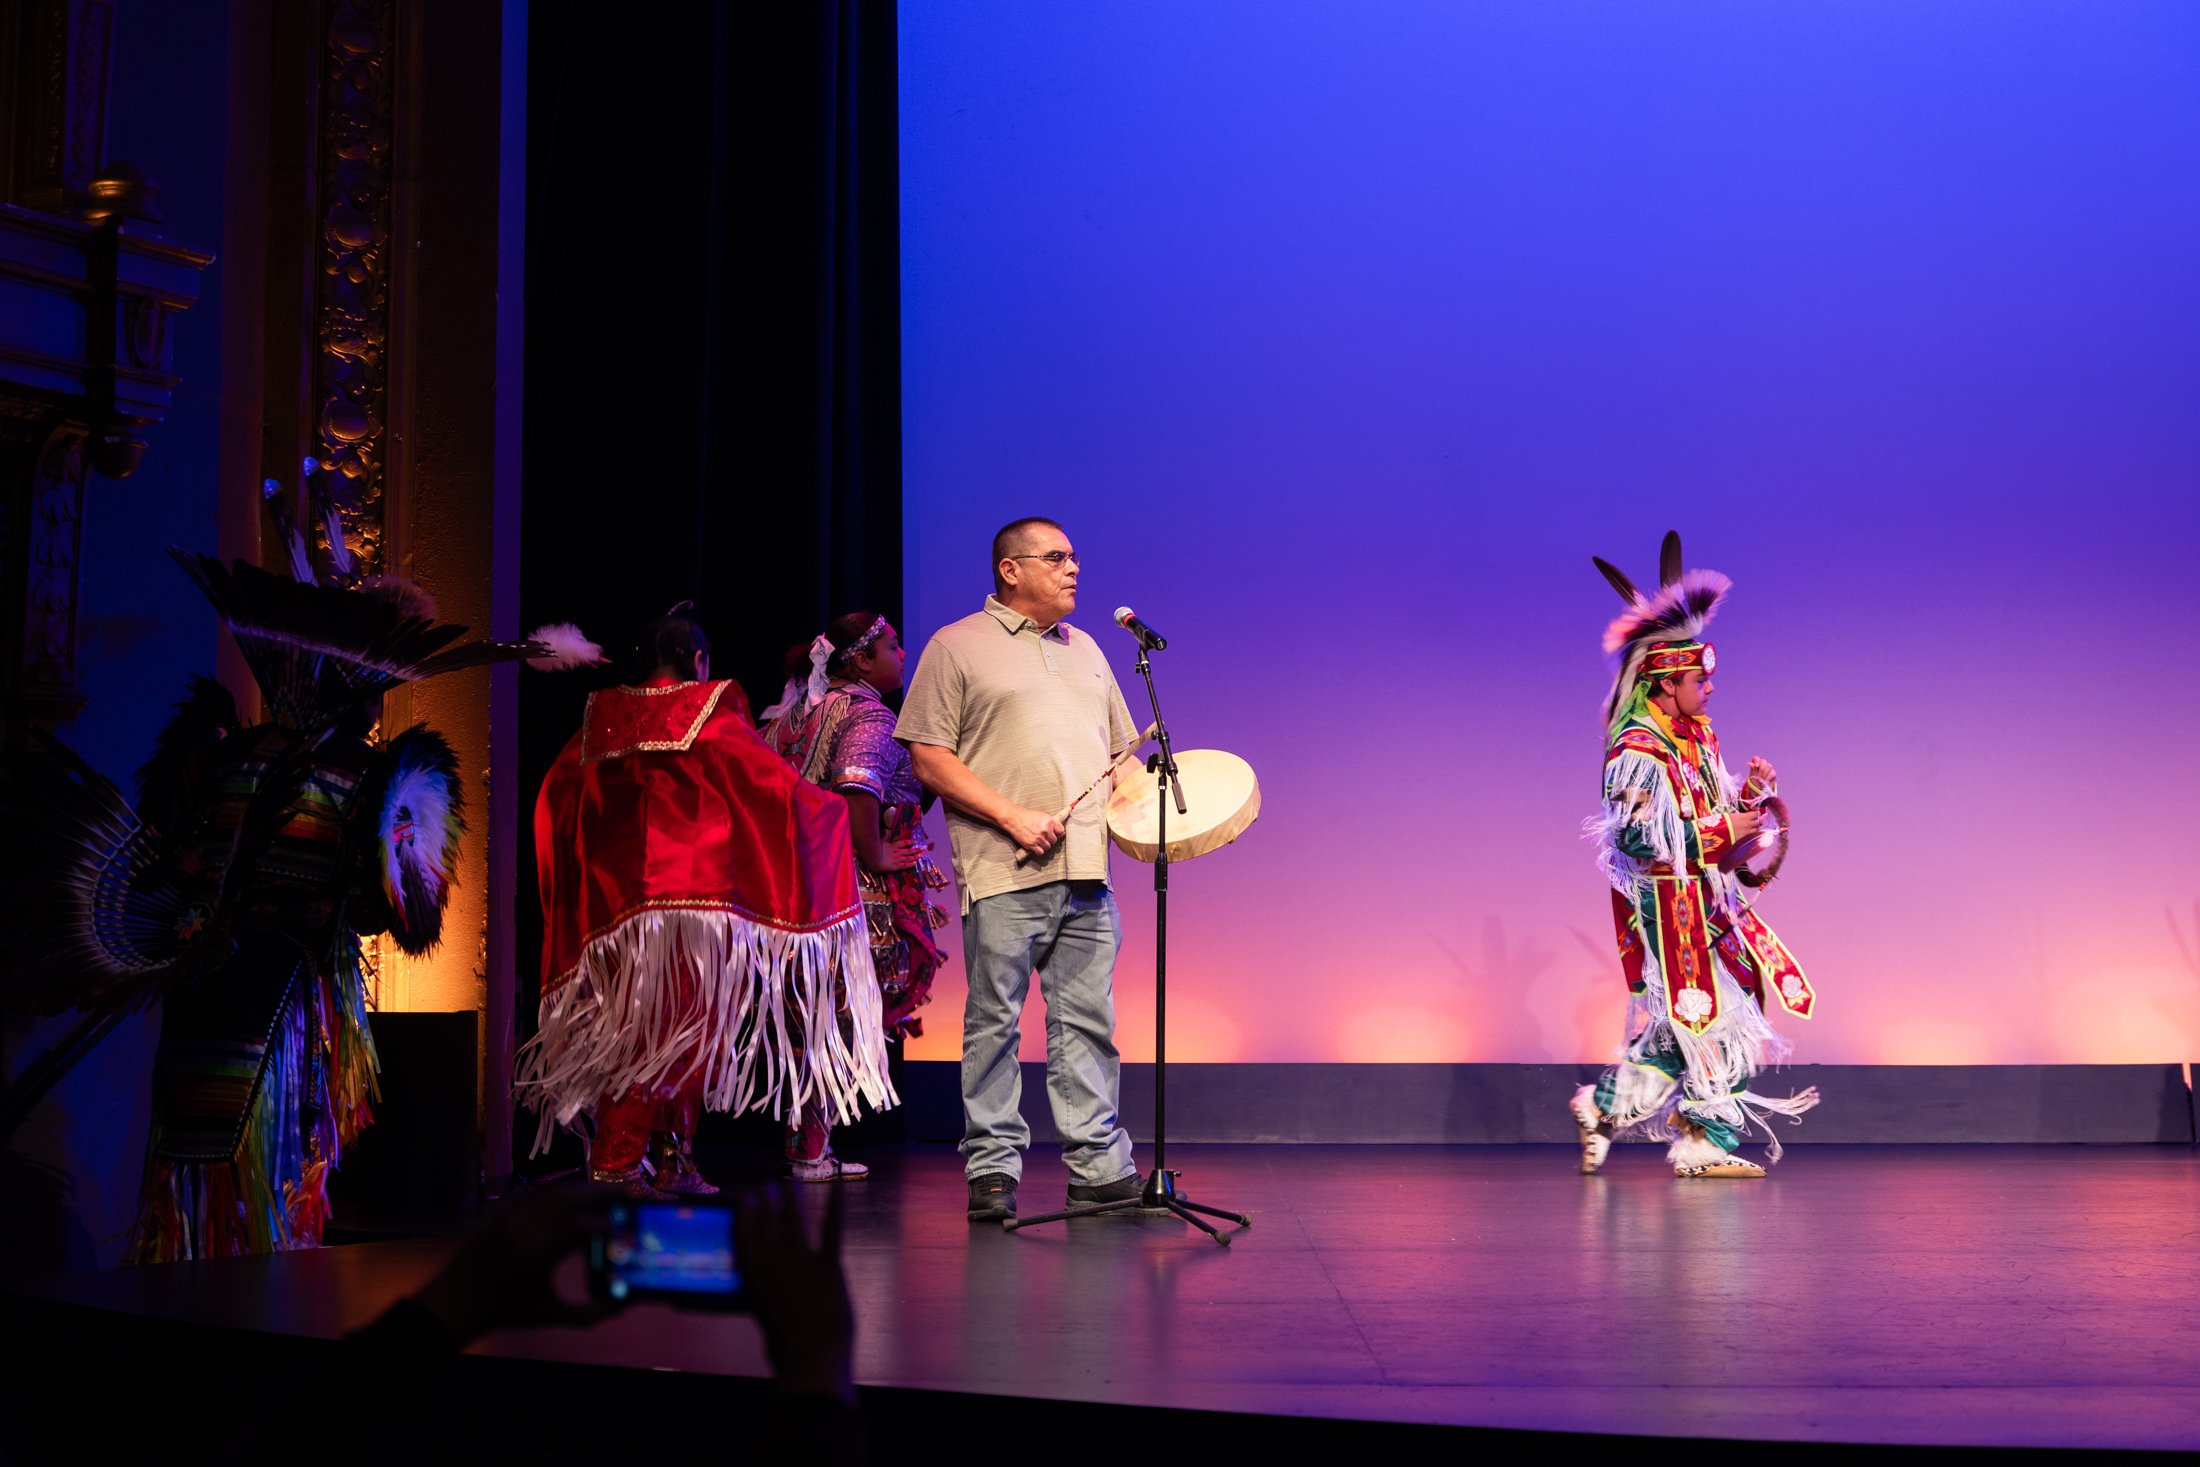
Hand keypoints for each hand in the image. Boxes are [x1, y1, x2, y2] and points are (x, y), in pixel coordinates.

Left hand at [409, 1183, 615, 1344]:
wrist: (457, 1303)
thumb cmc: (505, 1311)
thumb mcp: (548, 1315)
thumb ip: (587, 1314)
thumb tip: (619, 1307)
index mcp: (535, 1252)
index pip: (580, 1228)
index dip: (607, 1226)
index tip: (626, 1227)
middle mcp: (523, 1227)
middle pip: (570, 1197)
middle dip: (601, 1192)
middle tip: (627, 1193)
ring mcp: (510, 1216)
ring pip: (553, 1191)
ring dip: (582, 1190)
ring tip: (606, 1194)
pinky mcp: (502, 1212)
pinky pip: (537, 1196)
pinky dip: (561, 1195)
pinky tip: (575, 1202)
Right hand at [736, 1183, 855, 1403]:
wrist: (812, 1360)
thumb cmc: (787, 1351)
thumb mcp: (766, 1322)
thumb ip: (766, 1300)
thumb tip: (768, 1288)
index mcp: (754, 1281)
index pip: (745, 1241)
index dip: (745, 1219)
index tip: (745, 1203)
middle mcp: (774, 1265)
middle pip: (767, 1227)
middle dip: (766, 1206)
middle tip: (764, 1188)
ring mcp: (802, 1263)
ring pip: (794, 1223)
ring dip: (791, 1201)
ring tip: (789, 1185)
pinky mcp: (829, 1267)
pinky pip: (832, 1230)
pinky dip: (835, 1206)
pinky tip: (836, 1187)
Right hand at [871, 835, 920, 872]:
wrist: (874, 859)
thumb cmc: (875, 850)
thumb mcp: (880, 842)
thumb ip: (883, 837)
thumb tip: (884, 831)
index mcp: (893, 846)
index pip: (904, 843)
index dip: (910, 843)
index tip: (914, 842)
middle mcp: (897, 852)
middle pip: (909, 851)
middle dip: (916, 850)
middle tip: (922, 849)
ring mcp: (897, 859)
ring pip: (908, 858)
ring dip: (915, 857)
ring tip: (920, 855)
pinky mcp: (896, 866)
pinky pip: (905, 865)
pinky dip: (910, 864)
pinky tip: (915, 863)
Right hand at [1000, 805, 1065, 858]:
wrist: (1014, 819)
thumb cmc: (1027, 816)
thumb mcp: (1042, 815)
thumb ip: (1051, 822)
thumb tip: (1059, 830)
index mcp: (1049, 821)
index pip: (1061, 831)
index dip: (1058, 833)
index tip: (1055, 834)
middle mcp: (1045, 830)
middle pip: (1054, 841)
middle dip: (1049, 840)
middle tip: (1044, 837)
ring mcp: (1039, 838)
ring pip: (1047, 847)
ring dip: (1044, 845)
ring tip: (1038, 841)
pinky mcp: (1032, 844)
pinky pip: (1040, 852)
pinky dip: (1038, 850)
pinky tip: (1035, 845)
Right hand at [1726, 809, 1767, 845]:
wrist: (1720, 833)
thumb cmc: (1723, 822)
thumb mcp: (1730, 815)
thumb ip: (1738, 816)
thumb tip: (1740, 816)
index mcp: (1745, 817)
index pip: (1756, 814)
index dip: (1755, 814)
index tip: (1754, 815)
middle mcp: (1749, 824)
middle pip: (1758, 822)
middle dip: (1756, 822)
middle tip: (1753, 823)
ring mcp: (1748, 833)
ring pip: (1756, 830)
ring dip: (1754, 829)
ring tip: (1750, 830)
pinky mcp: (1746, 840)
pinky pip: (1752, 837)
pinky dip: (1751, 836)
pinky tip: (1748, 836)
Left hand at [1743, 757, 1777, 802]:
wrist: (1759, 791)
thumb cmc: (1753, 783)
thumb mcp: (1750, 777)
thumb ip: (1752, 770)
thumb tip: (1750, 764)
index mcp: (1755, 764)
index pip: (1756, 758)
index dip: (1756, 760)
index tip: (1755, 766)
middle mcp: (1763, 765)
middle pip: (1764, 761)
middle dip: (1760, 768)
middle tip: (1758, 776)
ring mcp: (1769, 769)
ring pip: (1769, 766)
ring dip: (1764, 774)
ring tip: (1760, 781)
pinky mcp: (1773, 775)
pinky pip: (1772, 773)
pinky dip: (1768, 778)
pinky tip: (1764, 782)